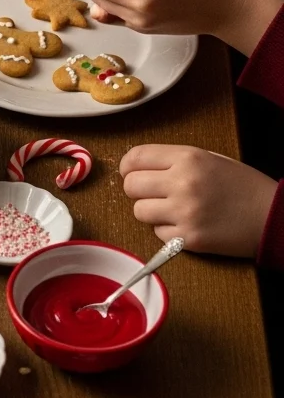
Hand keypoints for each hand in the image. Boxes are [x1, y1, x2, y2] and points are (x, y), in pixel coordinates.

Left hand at [120, 145, 277, 257]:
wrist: (272, 216)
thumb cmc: (241, 185)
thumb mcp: (208, 159)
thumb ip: (172, 160)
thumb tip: (136, 166)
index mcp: (187, 158)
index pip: (135, 158)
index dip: (128, 167)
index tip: (131, 172)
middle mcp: (182, 182)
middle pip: (130, 186)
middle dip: (137, 190)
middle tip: (152, 193)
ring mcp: (185, 212)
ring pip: (139, 211)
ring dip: (150, 211)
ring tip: (171, 209)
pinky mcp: (188, 239)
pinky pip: (157, 233)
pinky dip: (166, 230)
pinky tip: (185, 224)